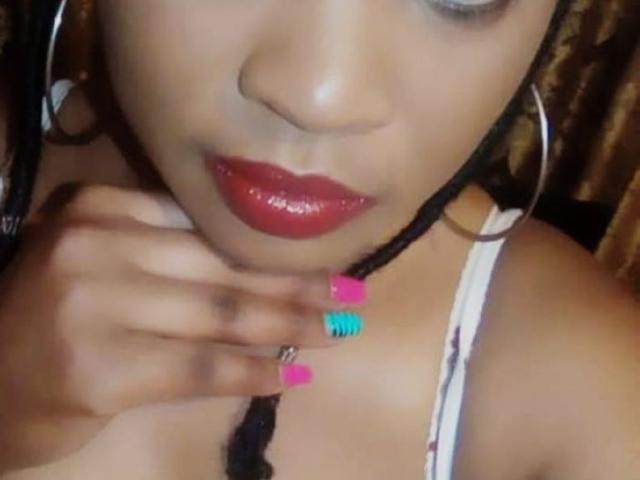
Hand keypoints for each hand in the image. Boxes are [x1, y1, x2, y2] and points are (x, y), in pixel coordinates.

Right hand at [0, 185, 364, 469]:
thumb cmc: (56, 319)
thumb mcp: (105, 263)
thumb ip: (170, 253)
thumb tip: (263, 268)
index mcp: (102, 209)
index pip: (210, 227)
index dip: (274, 249)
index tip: (326, 262)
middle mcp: (97, 246)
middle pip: (223, 267)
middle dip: (297, 285)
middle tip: (351, 296)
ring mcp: (95, 306)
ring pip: (220, 315)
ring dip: (288, 326)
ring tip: (335, 332)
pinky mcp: (100, 369)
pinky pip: (198, 369)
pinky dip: (250, 372)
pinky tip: (288, 376)